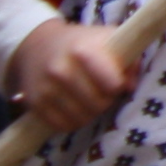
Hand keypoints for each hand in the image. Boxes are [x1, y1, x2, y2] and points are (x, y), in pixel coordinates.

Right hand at [4, 19, 133, 133]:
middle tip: (102, 91)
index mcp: (82, 51)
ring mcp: (46, 89)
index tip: (115, 81)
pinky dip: (73, 121)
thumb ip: (128, 60)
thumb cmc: (82, 43)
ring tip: (89, 99)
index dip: (118, 86)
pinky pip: (63, 125)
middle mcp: (61, 71)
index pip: (112, 84)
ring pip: (82, 118)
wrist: (38, 46)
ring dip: (91, 113)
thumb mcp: (110, 40)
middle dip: (106, 100)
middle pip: (99, 103)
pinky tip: (75, 108)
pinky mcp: (35, 104)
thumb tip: (130, 87)